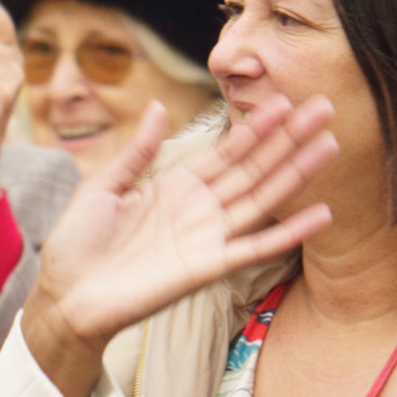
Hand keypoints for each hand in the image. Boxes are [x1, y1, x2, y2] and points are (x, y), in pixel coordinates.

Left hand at [16, 91, 343, 396]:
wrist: (67, 294)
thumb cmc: (78, 244)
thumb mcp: (103, 186)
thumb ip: (137, 152)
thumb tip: (158, 107)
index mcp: (176, 187)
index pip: (226, 151)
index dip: (256, 127)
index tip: (286, 101)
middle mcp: (200, 209)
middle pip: (254, 167)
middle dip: (288, 138)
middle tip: (325, 109)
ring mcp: (208, 237)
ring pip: (263, 198)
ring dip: (296, 172)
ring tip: (329, 144)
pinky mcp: (209, 267)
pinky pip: (256, 247)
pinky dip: (290, 232)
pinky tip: (321, 214)